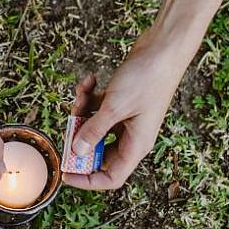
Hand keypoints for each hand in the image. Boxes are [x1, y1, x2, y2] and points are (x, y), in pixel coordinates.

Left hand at [64, 0, 222, 189]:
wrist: (163, 48)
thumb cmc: (147, 78)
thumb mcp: (114, 107)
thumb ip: (93, 131)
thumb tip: (76, 152)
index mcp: (136, 145)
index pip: (110, 177)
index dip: (87, 180)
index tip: (65, 174)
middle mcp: (132, 136)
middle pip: (98, 151)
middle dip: (79, 138)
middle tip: (68, 124)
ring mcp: (126, 118)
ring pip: (95, 126)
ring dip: (82, 111)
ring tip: (82, 92)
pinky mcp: (121, 102)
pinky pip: (98, 107)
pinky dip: (89, 96)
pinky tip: (90, 79)